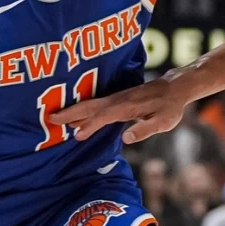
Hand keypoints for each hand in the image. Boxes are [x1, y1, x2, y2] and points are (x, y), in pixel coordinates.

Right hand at [51, 73, 187, 142]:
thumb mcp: (163, 122)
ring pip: (90, 104)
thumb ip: (145, 129)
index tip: (77, 135)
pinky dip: (82, 109)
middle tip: (50, 118)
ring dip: (73, 110)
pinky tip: (76, 117)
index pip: (104, 116)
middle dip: (70, 112)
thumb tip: (126, 138)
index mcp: (127, 107)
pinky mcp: (117, 98)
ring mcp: (116, 98)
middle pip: (90, 106)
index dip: (90, 125)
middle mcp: (118, 100)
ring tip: (55, 118)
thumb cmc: (169, 107)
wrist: (174, 87)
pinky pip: (96, 104)